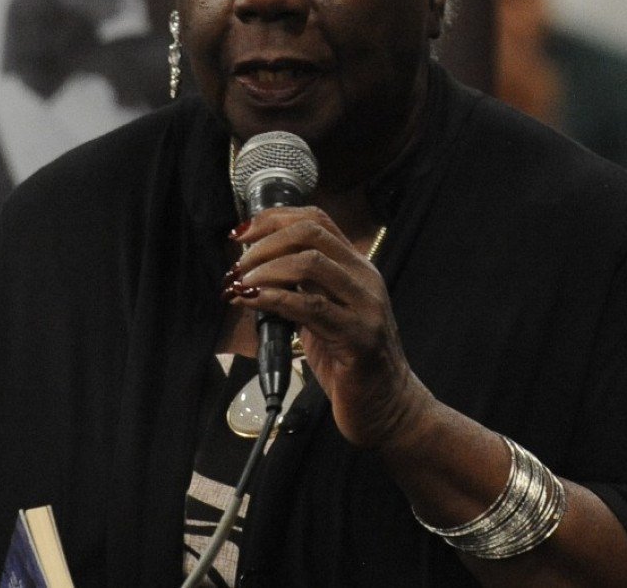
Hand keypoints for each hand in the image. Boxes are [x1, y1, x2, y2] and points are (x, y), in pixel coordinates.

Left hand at [227, 206, 432, 448]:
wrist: (389, 407)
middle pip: (311, 233)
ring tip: (240, 286)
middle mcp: (365, 279)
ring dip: (264, 270)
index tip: (241, 233)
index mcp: (357, 268)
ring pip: (310, 263)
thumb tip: (254, 273)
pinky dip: (274, 299)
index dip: (273, 219)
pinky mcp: (359, 337)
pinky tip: (253, 302)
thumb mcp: (325, 315)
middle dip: (264, 244)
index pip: (316, 220)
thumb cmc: (351, 364)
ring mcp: (365, 306)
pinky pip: (311, 307)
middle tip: (237, 267)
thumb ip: (301, 290)